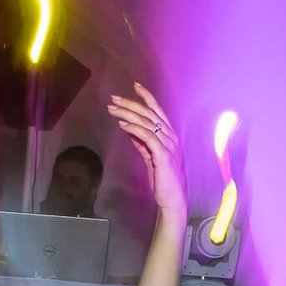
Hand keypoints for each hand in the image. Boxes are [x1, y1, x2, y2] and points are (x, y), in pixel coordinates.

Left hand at [108, 83, 184, 217]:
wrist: (172, 199)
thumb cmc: (163, 180)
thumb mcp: (150, 158)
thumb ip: (142, 143)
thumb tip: (129, 130)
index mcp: (169, 136)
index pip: (158, 111)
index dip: (147, 97)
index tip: (135, 86)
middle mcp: (171, 137)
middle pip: (150, 114)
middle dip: (131, 104)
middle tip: (114, 99)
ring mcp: (169, 145)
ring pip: (147, 123)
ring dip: (128, 114)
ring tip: (113, 110)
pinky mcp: (163, 155)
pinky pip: (148, 137)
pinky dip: (134, 129)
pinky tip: (122, 125)